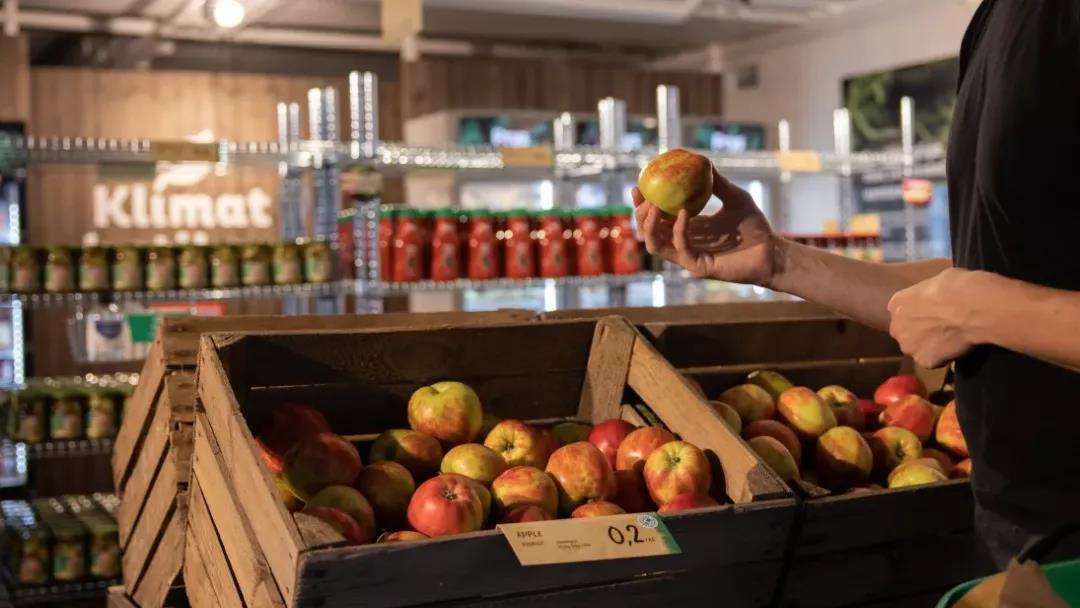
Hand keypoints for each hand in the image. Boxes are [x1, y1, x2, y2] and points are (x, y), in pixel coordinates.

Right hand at [632, 169, 777, 285]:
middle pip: (649, 232)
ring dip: (650, 225)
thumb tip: (702, 160)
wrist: (772, 251)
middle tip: (644, 195)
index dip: (643, 204)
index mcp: (686, 229)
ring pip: (655, 245)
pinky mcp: (697, 267)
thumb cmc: (755, 227)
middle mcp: (683, 244)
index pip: (656, 218)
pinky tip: (682, 213)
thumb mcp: (735, 197)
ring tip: (655, 205)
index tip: (639, 186)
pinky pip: (680, 247)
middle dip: (640, 214)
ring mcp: (688, 257)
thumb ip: (718, 183)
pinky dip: (678, 230)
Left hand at [887, 268, 984, 367]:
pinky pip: (933, 361)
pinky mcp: (924, 362)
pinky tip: (955, 348)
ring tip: (950, 339)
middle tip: (942, 328)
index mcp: (897, 304)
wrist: (974, 307)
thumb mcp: (936, 281)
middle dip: (920, 331)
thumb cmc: (957, 287)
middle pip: (906, 332)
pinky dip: (942, 358)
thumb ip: (927, 295)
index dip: (919, 313)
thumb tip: (934, 298)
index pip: (903, 312)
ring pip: (917, 348)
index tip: (933, 313)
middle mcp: (896, 327)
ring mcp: (909, 346)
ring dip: (929, 346)